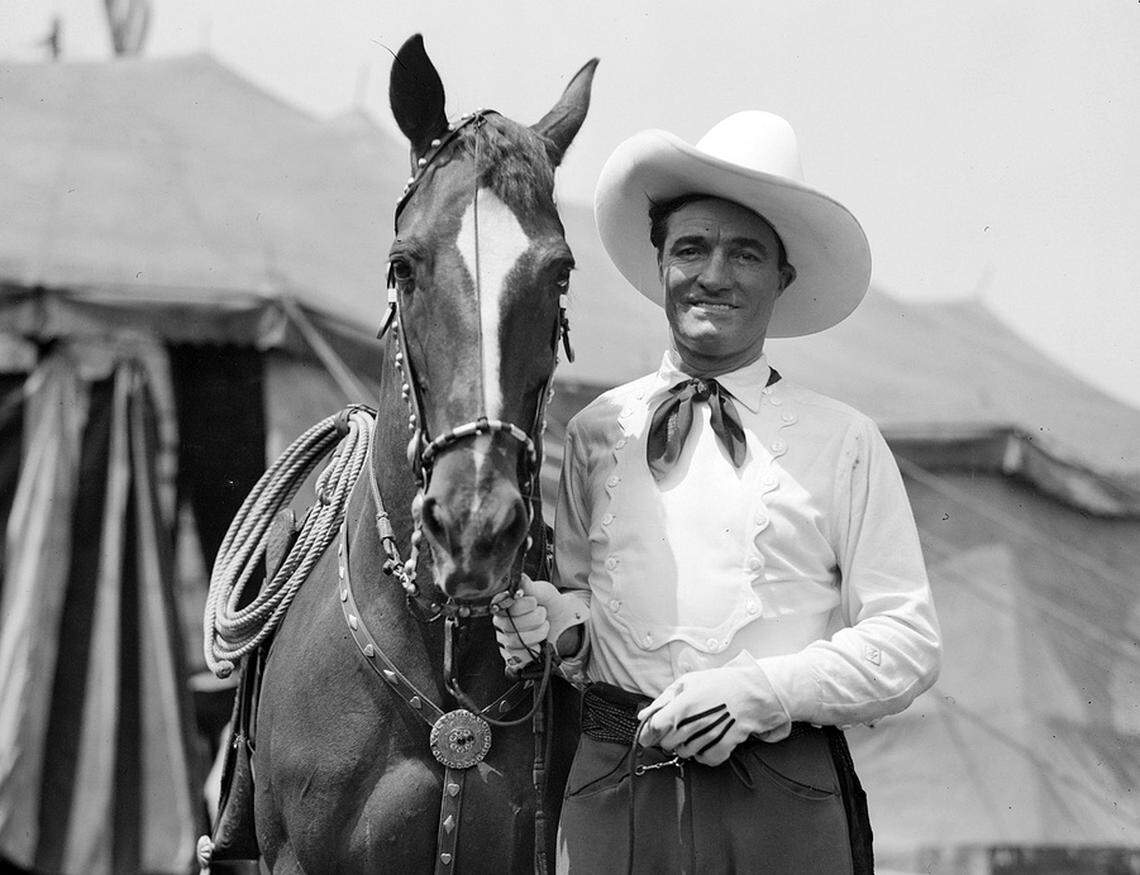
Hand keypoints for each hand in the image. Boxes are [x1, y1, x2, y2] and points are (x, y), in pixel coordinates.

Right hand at [491, 575, 585, 672]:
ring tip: (543, 626)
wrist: (561, 623)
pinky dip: (533, 650)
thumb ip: (531, 586)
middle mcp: (500, 622)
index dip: (521, 606)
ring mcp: (505, 640)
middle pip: (509, 625)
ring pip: (514, 641)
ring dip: (536, 633)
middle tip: (543, 613)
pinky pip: (517, 657)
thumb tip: (520, 577)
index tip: (535, 602)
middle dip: (534, 619)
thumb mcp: (543, 591)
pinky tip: (540, 643)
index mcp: (503, 604)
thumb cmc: (548, 604)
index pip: (502, 606)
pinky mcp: (512, 656)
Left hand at [637, 657, 789, 765]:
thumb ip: (663, 700)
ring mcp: (708, 739)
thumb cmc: (720, 684)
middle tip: (678, 725)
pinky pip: (702, 760)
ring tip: (695, 729)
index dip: (648, 733)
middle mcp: (693, 725)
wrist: (752, 693)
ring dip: (684, 744)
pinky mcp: (722, 749)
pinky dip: (701, 753)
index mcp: (682, 706)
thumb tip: (644, 716)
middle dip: (667, 736)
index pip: (654, 728)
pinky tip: (706, 739)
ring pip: (683, 753)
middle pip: (666, 743)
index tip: (649, 734)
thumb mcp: (688, 682)